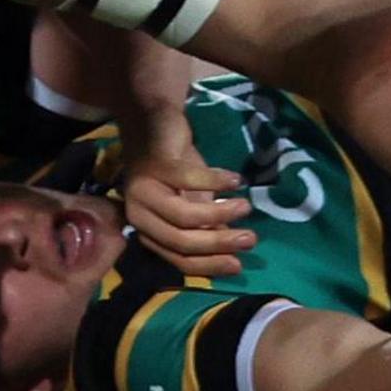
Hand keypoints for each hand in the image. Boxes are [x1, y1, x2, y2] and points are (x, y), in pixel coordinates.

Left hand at [123, 154, 254, 280]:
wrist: (153, 125)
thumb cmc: (175, 170)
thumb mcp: (193, 205)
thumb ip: (206, 230)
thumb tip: (232, 255)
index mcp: (148, 232)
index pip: (179, 260)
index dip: (210, 266)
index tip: (239, 266)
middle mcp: (139, 216)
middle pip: (181, 242)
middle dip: (219, 244)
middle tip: (251, 239)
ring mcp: (144, 190)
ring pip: (185, 216)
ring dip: (221, 214)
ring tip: (246, 208)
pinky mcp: (156, 165)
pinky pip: (189, 180)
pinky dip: (215, 182)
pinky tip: (236, 181)